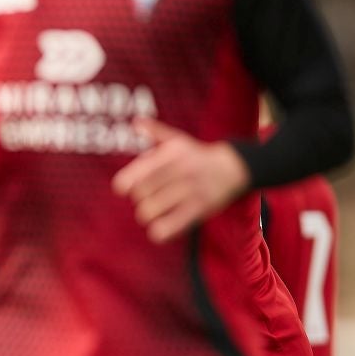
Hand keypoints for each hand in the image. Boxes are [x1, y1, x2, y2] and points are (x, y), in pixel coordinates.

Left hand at [111, 119, 251, 242]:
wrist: (231, 168)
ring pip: (152, 210)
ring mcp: (191, 190)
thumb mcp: (178, 140)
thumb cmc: (196, 155)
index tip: (122, 188)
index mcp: (172, 153)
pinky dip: (161, 231)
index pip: (140, 171)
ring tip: (150, 213)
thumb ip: (156, 132)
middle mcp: (181, 170)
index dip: (125, 183)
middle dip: (139, 198)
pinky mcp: (200, 208)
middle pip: (142, 192)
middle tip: (145, 199)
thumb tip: (135, 123)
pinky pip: (174, 224)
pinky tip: (157, 232)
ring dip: (147, 214)